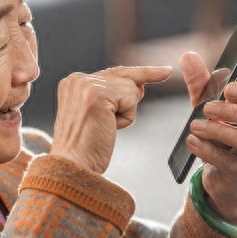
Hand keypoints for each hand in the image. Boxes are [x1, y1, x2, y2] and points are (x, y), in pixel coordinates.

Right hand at [50, 66, 171, 173]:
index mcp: (72, 83)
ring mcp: (86, 85)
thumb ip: (111, 97)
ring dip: (125, 112)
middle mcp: (77, 80)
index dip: (137, 74)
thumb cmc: (84, 149)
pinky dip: (126, 117)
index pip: (111, 73)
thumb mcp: (96, 116)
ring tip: (104, 128)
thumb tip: (139, 87)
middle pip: (123, 74)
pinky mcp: (98, 95)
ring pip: (130, 88)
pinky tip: (108, 128)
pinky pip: (131, 98)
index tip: (163, 71)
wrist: (72, 167)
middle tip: (164, 74)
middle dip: (146, 76)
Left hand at [180, 52, 236, 224]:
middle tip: (206, 107)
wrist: (223, 176)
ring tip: (194, 126)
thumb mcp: (207, 108)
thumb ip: (200, 83)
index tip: (227, 89)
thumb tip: (188, 55)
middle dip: (231, 112)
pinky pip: (227, 161)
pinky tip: (192, 142)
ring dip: (217, 131)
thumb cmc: (219, 136)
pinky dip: (207, 150)